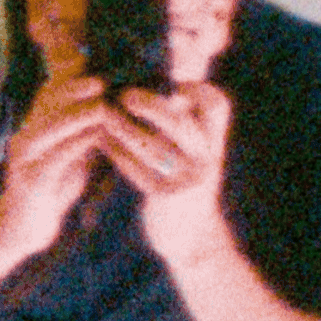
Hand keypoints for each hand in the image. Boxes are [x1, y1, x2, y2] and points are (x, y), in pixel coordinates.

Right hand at [0, 73, 113, 256]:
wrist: (23, 228)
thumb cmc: (52, 187)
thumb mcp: (69, 153)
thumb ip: (83, 129)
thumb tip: (109, 104)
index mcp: (34, 127)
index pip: (49, 93)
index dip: (69, 76)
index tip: (94, 60)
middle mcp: (25, 137)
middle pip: (46, 104)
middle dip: (73, 88)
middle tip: (101, 79)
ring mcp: (24, 159)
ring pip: (48, 129)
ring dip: (76, 114)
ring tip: (102, 104)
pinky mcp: (30, 183)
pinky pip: (53, 159)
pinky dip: (75, 145)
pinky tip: (94, 137)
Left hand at [104, 81, 234, 269]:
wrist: (193, 237)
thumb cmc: (187, 183)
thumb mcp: (196, 154)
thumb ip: (185, 125)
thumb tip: (159, 85)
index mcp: (215, 142)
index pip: (216, 106)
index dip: (198, 89)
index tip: (175, 84)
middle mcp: (207, 159)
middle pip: (179, 124)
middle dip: (150, 105)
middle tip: (125, 95)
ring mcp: (188, 180)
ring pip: (153, 147)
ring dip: (125, 128)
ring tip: (105, 116)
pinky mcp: (166, 198)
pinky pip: (138, 171)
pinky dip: (118, 153)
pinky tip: (103, 142)